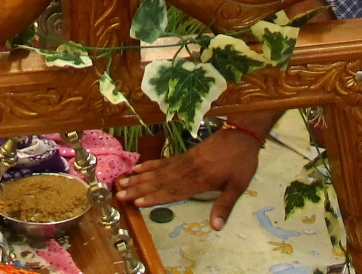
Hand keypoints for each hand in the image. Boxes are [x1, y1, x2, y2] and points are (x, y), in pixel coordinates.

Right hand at [112, 125, 261, 231]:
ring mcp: (185, 160)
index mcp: (200, 179)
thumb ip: (224, 206)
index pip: (173, 191)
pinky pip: (164, 160)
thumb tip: (215, 227)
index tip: (137, 202)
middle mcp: (188, 170)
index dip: (155, 197)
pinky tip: (139, 168)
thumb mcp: (238, 186)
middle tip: (119, 194)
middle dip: (139, 188)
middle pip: (160, 181)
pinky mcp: (185, 153)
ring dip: (140, 178)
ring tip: (122, 182)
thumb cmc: (241, 162)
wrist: (242, 134)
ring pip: (158, 171)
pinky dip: (150, 165)